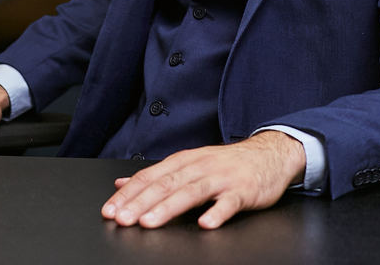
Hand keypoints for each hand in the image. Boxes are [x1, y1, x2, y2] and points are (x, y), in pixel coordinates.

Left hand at [101, 131, 305, 229]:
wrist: (268, 154)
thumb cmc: (226, 164)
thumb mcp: (189, 163)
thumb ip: (156, 174)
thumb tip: (121, 182)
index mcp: (183, 161)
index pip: (149, 176)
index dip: (128, 193)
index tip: (110, 209)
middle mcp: (199, 166)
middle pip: (166, 185)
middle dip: (141, 202)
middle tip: (122, 219)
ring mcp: (221, 178)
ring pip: (191, 192)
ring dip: (169, 207)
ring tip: (150, 222)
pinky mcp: (243, 191)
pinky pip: (229, 203)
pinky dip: (217, 213)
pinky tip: (205, 224)